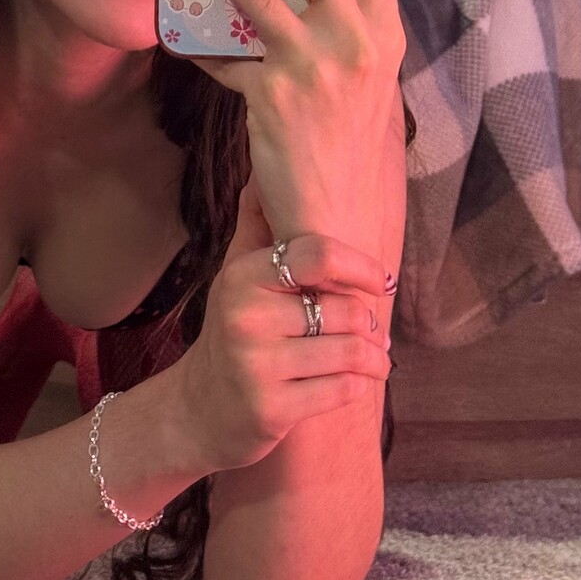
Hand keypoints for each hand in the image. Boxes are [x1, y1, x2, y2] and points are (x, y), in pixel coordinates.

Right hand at [168, 180, 393, 475]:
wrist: (198, 410)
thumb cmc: (232, 331)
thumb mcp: (235, 275)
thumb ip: (255, 224)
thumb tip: (262, 169)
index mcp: (242, 276)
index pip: (317, 253)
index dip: (360, 264)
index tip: (382, 279)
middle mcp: (246, 316)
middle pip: (343, 309)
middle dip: (368, 322)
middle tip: (374, 329)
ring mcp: (257, 365)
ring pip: (349, 351)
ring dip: (374, 357)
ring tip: (376, 357)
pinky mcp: (272, 409)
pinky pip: (342, 390)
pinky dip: (360, 385)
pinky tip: (359, 381)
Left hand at [182, 0, 407, 257]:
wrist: (344, 231)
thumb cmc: (357, 160)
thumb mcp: (370, 91)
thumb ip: (348, 43)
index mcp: (385, 39)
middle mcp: (354, 43)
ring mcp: (312, 65)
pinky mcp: (270, 94)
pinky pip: (222, 56)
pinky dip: (197, 45)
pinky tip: (174, 32)